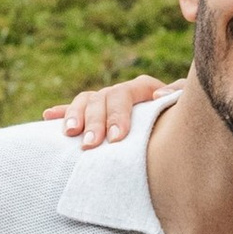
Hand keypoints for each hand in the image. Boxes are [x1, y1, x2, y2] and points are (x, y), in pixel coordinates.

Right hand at [44, 74, 180, 145]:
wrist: (181, 130)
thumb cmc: (183, 121)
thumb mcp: (185, 107)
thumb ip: (177, 96)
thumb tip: (158, 97)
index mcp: (143, 88)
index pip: (126, 95)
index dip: (118, 116)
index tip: (116, 139)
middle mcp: (121, 92)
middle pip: (102, 100)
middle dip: (95, 123)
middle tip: (90, 145)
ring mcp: (105, 101)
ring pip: (85, 101)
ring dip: (75, 116)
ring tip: (69, 134)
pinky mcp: (94, 114)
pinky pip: (73, 109)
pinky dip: (61, 112)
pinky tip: (47, 116)